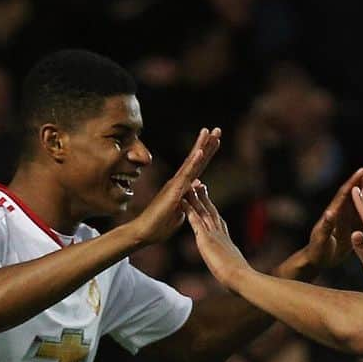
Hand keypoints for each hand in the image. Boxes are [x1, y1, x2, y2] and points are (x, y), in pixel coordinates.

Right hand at [131, 127, 220, 244]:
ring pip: (191, 163)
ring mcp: (176, 184)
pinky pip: (185, 175)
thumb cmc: (160, 226)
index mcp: (181, 187)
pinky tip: (200, 151)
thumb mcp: (180, 213)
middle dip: (206, 144)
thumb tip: (196, 190)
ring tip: (209, 131)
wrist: (145, 232)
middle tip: (217, 129)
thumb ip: (188, 201)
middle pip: (196, 160)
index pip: (197, 167)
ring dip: (201, 146)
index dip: (206, 154)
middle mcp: (178, 182)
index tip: (216, 141)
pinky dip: (193, 162)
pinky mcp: (174, 191)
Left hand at [183, 181, 250, 288]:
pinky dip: (188, 209)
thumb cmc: (241, 279)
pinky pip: (195, 220)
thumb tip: (236, 274)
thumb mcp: (235, 270)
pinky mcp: (206, 238)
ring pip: (203, 212)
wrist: (241, 278)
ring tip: (189, 186)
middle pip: (212, 212)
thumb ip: (233, 267)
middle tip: (200, 186)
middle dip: (205, 199)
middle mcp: (221, 234)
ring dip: (195, 199)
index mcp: (227, 241)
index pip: (219, 223)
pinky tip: (182, 201)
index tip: (210, 203)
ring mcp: (214, 234)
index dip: (214, 212)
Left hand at [303, 161, 362, 272]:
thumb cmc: (317, 250)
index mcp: (335, 211)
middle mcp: (343, 209)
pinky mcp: (356, 222)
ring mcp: (350, 214)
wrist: (318, 258)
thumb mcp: (320, 239)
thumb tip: (330, 214)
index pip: (345, 193)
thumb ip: (325, 227)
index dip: (353, 182)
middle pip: (356, 188)